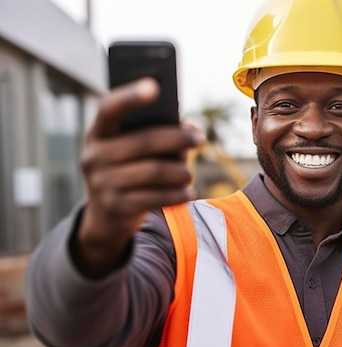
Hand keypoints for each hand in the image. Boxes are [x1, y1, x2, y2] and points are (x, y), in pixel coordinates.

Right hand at [72, 78, 204, 276]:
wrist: (105, 218)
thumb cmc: (127, 172)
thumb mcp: (130, 151)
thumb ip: (155, 134)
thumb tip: (190, 128)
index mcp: (97, 134)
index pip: (109, 108)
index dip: (130, 96)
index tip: (155, 86)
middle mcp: (94, 156)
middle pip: (144, 141)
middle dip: (178, 139)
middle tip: (200, 138)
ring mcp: (103, 183)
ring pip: (155, 171)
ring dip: (181, 171)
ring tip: (189, 173)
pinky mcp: (117, 207)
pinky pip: (158, 197)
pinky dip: (178, 193)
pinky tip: (188, 191)